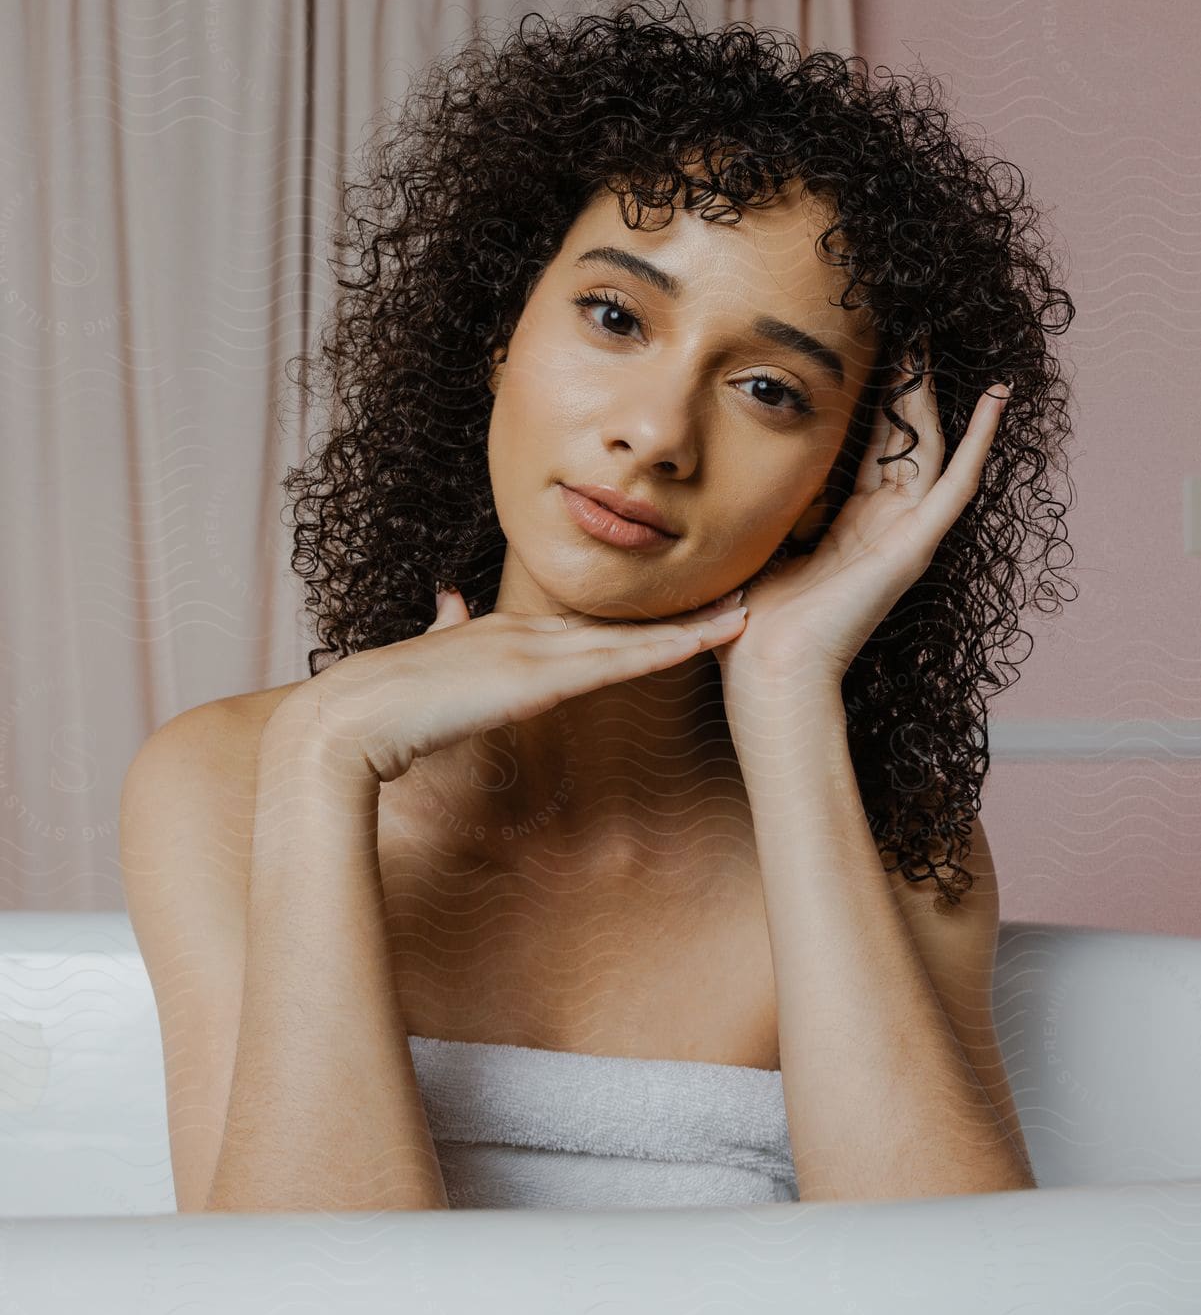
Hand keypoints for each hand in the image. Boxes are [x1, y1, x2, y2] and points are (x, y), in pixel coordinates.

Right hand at [290, 585, 749, 784]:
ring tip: (743, 613)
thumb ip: (441, 630)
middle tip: (739, 594)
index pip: (582, 627)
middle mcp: (521, 634)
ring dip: (689, 627)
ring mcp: (529, 652)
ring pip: (628, 639)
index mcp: (496, 635)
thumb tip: (446, 596)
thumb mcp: (418, 663)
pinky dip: (663, 650)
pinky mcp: (534, 679)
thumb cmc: (373, 708)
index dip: (632, 620)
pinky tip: (702, 641)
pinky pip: (615, 663)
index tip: (675, 613)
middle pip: (617, 624)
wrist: (347, 720)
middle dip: (678, 614)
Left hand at [716, 353, 1012, 725]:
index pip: (870, 451)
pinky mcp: (915, 547)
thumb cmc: (753, 628)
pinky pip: (957, 485)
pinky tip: (997, 397)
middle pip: (905, 441)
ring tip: (935, 343)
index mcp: (848, 529)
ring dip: (934, 396)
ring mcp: (904, 536)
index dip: (874, 404)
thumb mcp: (754, 550)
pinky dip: (981, 441)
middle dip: (906, 386)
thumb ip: (757, 514)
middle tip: (910, 331)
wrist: (769, 672)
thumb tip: (718, 481)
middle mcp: (883, 528)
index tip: (871, 354)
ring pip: (930, 449)